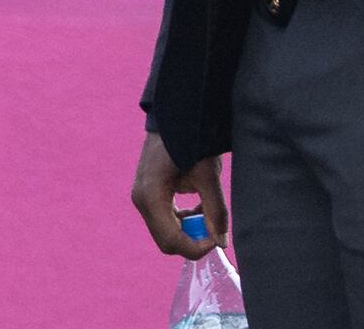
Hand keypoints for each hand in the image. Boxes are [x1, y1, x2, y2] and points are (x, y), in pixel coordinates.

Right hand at [130, 131, 225, 260]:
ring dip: (189, 230)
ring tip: (207, 211)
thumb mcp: (207, 176)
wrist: (176, 116)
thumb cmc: (191, 142)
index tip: (218, 238)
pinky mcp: (147, 194)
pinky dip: (182, 220)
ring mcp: (141, 197)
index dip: (197, 247)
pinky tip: (198, 205)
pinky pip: (164, 219)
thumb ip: (215, 211)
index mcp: (151, 196)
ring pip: (165, 232)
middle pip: (166, 241)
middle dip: (193, 240)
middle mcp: (141, 200)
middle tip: (214, 228)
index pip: (172, 241)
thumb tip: (222, 242)